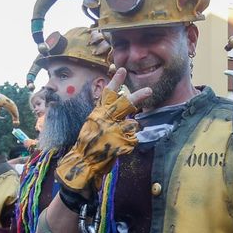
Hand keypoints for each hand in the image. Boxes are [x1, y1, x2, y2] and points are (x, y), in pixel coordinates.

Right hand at [54, 69, 152, 194]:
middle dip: (138, 96)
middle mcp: (105, 119)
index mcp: (98, 113)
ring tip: (123, 134)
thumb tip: (119, 106)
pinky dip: (130, 143)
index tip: (122, 69)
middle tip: (149, 90)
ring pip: (133, 122)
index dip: (116, 81)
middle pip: (125, 103)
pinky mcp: (120, 143)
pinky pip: (133, 139)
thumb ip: (105, 115)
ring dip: (132, 128)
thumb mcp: (93, 124)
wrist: (83, 163)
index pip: (108, 93)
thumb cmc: (88, 143)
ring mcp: (113, 131)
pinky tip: (121, 147)